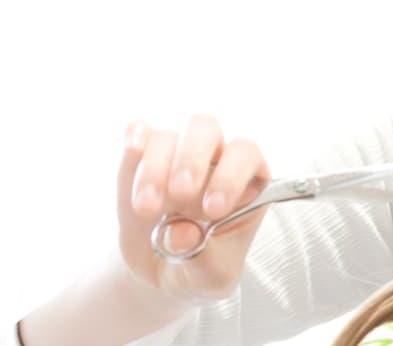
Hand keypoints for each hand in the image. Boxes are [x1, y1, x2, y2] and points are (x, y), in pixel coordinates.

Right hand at [117, 115, 270, 304]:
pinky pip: (139, 135)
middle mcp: (214, 158)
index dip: (231, 176)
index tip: (213, 210)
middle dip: (192, 159)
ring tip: (147, 209)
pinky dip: (134, 140)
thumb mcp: (212, 275)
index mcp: (248, 180)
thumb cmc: (202, 267)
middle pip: (207, 129)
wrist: (162, 272)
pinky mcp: (142, 159)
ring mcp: (177, 155)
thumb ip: (204, 258)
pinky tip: (132, 148)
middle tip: (180, 195)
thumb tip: (182, 234)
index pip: (247, 155)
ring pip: (167, 136)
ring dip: (155, 168)